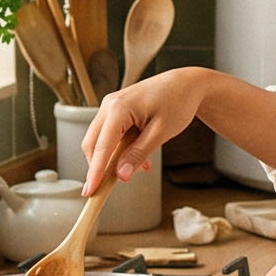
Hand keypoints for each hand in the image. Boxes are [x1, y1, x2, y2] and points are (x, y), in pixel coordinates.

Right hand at [79, 69, 206, 195]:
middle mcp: (109, 104)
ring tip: (140, 166)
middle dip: (99, 166)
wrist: (186, 83)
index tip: (90, 192)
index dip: (95, 172)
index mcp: (119, 107)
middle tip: (108, 188)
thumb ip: (139, 153)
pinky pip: (110, 134)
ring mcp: (111, 106)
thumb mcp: (162, 132)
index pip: (102, 146)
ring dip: (113, 158)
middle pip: (93, 143)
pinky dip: (119, 148)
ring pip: (99, 140)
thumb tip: (121, 175)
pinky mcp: (116, 110)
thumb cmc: (178, 102)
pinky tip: (138, 157)